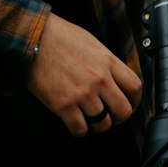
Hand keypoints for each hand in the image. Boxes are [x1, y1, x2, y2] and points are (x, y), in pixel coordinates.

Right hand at [25, 14, 142, 136]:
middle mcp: (99, 79)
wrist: (32, 38)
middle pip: (123, 111)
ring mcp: (82, 94)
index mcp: (108, 62)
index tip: (130, 104)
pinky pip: (80, 130)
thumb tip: (114, 78)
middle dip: (119, 118)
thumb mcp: (91, 43)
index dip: (135, 101)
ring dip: (98, 125)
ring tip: (90, 119)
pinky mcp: (64, 106)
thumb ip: (105, 62)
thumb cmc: (58, 37)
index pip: (135, 87)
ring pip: (103, 124)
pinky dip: (79, 130)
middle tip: (111, 116)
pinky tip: (75, 121)